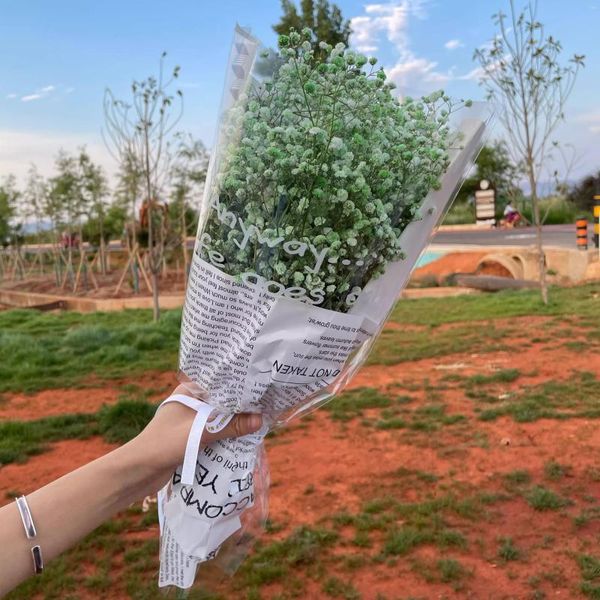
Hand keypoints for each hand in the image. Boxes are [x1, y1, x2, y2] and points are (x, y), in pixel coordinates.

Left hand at [128, 385, 262, 492]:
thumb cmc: (164, 444)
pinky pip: (214, 433)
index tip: (259, 385)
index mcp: (188, 391)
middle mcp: (190, 402)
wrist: (137, 472)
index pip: (219, 382)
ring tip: (260, 421)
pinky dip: (226, 436)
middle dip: (240, 405)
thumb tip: (260, 420)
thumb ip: (229, 426)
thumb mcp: (200, 433)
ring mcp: (190, 420)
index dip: (239, 384)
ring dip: (234, 423)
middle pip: (221, 401)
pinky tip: (242, 439)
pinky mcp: (190, 438)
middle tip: (265, 404)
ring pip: (218, 418)